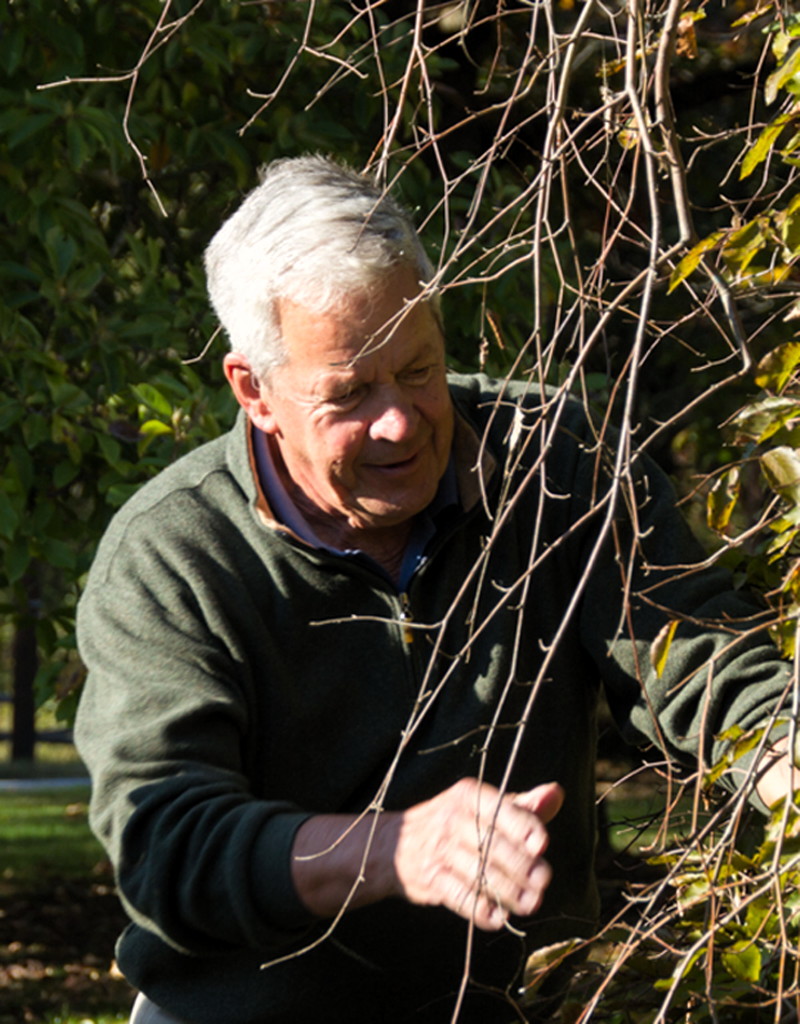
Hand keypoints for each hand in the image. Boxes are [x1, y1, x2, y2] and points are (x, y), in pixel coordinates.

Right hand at [290, 777, 562, 930]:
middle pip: (492, 844)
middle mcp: (452, 818)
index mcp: (468, 795)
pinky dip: (479, 908)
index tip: (541, 845)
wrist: (393, 844)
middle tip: (542, 881)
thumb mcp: (483, 806)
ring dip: (507, 891)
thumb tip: (556, 793)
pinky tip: (498, 917)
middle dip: (520, 865)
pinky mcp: (430, 878)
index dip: (523, 827)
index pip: (500, 809)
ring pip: (478, 872)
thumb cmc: (453, 822)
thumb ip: (522, 805)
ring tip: (530, 904)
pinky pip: (458, 895)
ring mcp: (438, 849)